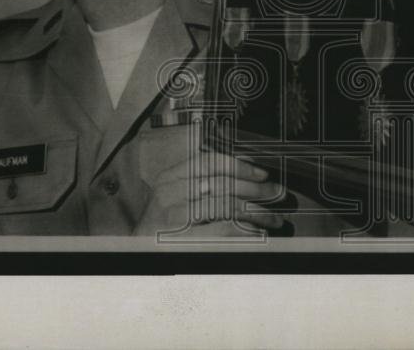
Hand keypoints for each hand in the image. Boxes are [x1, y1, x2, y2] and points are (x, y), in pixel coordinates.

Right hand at [133, 145, 284, 236]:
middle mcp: (170, 192)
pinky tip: (258, 234)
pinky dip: (246, 231)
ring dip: (256, 212)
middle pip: (222, 184)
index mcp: (170, 176)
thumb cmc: (162, 222)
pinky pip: (223, 231)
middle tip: (278, 194)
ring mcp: (174, 216)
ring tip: (274, 219)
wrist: (134, 251)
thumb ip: (201, 179)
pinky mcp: (182, 239)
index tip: (262, 172)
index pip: (209, 161)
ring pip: (226, 206)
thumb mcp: (174, 193)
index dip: (239, 165)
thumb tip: (245, 168)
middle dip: (256, 189)